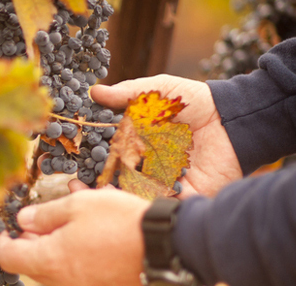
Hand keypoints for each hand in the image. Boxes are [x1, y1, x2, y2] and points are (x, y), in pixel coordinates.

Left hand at [0, 189, 149, 285]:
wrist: (168, 246)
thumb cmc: (123, 223)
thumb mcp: (78, 206)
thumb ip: (44, 215)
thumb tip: (22, 221)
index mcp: (51, 261)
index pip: (8, 257)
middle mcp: (63, 281)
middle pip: (31, 264)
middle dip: (28, 241)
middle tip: (34, 219)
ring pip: (54, 267)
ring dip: (53, 244)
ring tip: (66, 218)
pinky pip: (76, 271)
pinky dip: (73, 252)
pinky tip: (86, 231)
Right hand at [78, 74, 241, 197]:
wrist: (233, 118)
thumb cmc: (195, 101)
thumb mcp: (158, 91)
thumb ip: (128, 93)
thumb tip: (94, 91)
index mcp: (136, 142)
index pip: (103, 154)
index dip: (82, 158)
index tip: (62, 160)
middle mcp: (145, 164)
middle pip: (110, 179)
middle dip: (87, 184)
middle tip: (70, 184)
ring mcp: (162, 181)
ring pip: (128, 195)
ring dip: (107, 197)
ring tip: (90, 195)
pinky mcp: (181, 194)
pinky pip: (156, 203)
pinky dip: (137, 204)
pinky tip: (120, 200)